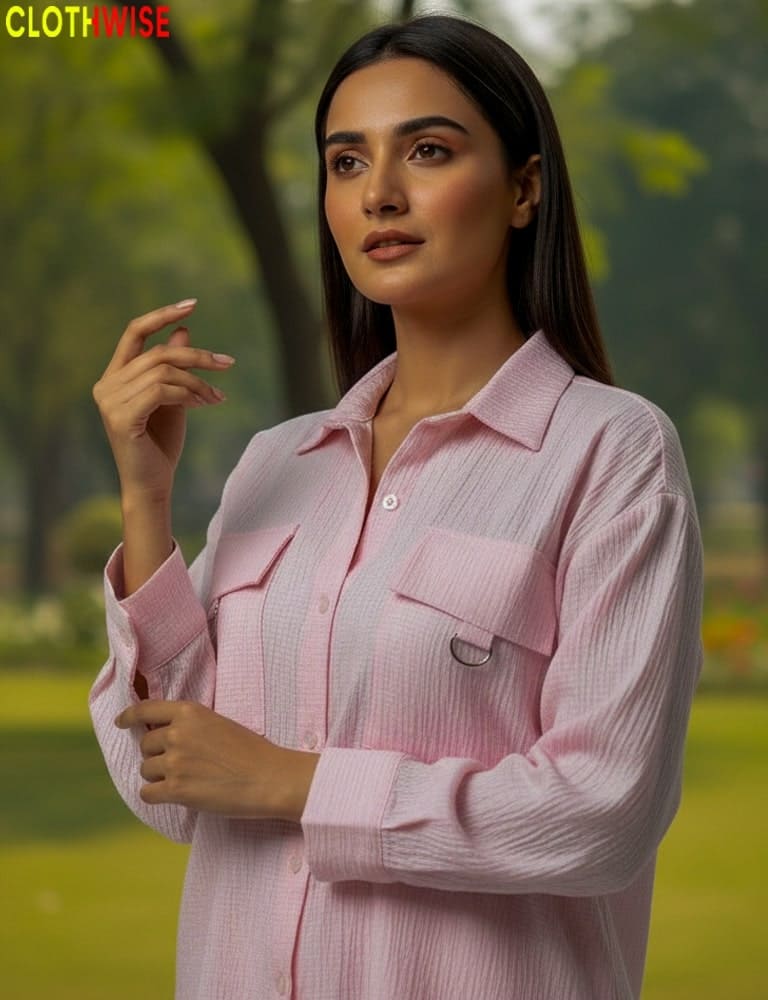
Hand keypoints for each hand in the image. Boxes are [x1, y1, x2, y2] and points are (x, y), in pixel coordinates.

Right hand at [92, 300, 234, 501]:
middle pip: (158, 352)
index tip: (192, 304)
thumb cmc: (161, 445)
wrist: (152, 485)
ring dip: (198, 382)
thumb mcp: (174, 398)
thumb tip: (184, 331)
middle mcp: (106, 385)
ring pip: (164, 371)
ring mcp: (109, 401)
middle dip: (197, 356)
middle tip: (228, 364)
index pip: (134, 332)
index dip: (162, 315)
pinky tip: (205, 404)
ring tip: (217, 397)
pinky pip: (163, 390)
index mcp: (114, 377)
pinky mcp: (121, 417)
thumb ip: (175, 367)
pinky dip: (189, 394)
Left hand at [115, 700, 319, 822]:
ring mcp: (175, 761)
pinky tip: (174, 796)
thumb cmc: (251, 751)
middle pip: (145, 745)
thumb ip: (190, 726)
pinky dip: (157, 796)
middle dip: (156, 755)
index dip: (129, 717)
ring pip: (145, 770)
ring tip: (184, 780)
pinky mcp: (176, 789)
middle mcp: (177, 733)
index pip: (146, 710)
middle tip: (179, 764)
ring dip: (158, 777)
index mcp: (189, 712)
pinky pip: (148, 793)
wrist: (269, 777)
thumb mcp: (218, 724)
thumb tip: (164, 736)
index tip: (121, 722)